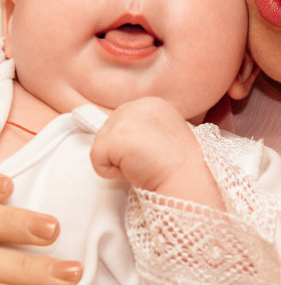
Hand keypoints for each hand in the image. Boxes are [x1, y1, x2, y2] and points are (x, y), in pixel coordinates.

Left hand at [90, 97, 222, 207]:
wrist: (187, 180)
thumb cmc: (176, 167)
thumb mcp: (161, 136)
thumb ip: (140, 130)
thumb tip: (118, 141)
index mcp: (151, 103)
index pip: (121, 124)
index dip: (133, 146)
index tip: (153, 154)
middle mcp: (137, 104)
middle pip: (107, 132)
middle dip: (123, 153)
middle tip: (148, 160)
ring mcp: (125, 118)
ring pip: (100, 145)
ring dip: (118, 163)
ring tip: (143, 164)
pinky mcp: (114, 136)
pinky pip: (96, 160)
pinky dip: (111, 173)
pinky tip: (135, 170)